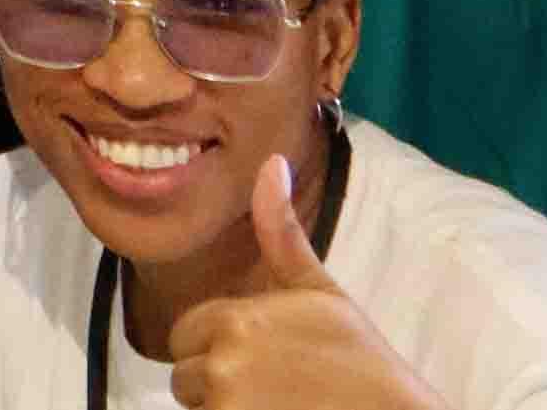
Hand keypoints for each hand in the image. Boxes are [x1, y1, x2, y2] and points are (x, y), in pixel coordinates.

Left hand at [161, 155, 438, 408]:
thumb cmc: (361, 361)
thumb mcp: (321, 292)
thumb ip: (280, 232)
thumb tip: (270, 162)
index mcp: (237, 321)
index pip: (186, 334)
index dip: (219, 345)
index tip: (265, 356)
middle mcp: (224, 365)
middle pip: (185, 376)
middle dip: (218, 381)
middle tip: (274, 385)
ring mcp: (229, 408)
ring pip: (199, 407)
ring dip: (226, 407)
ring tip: (278, 402)